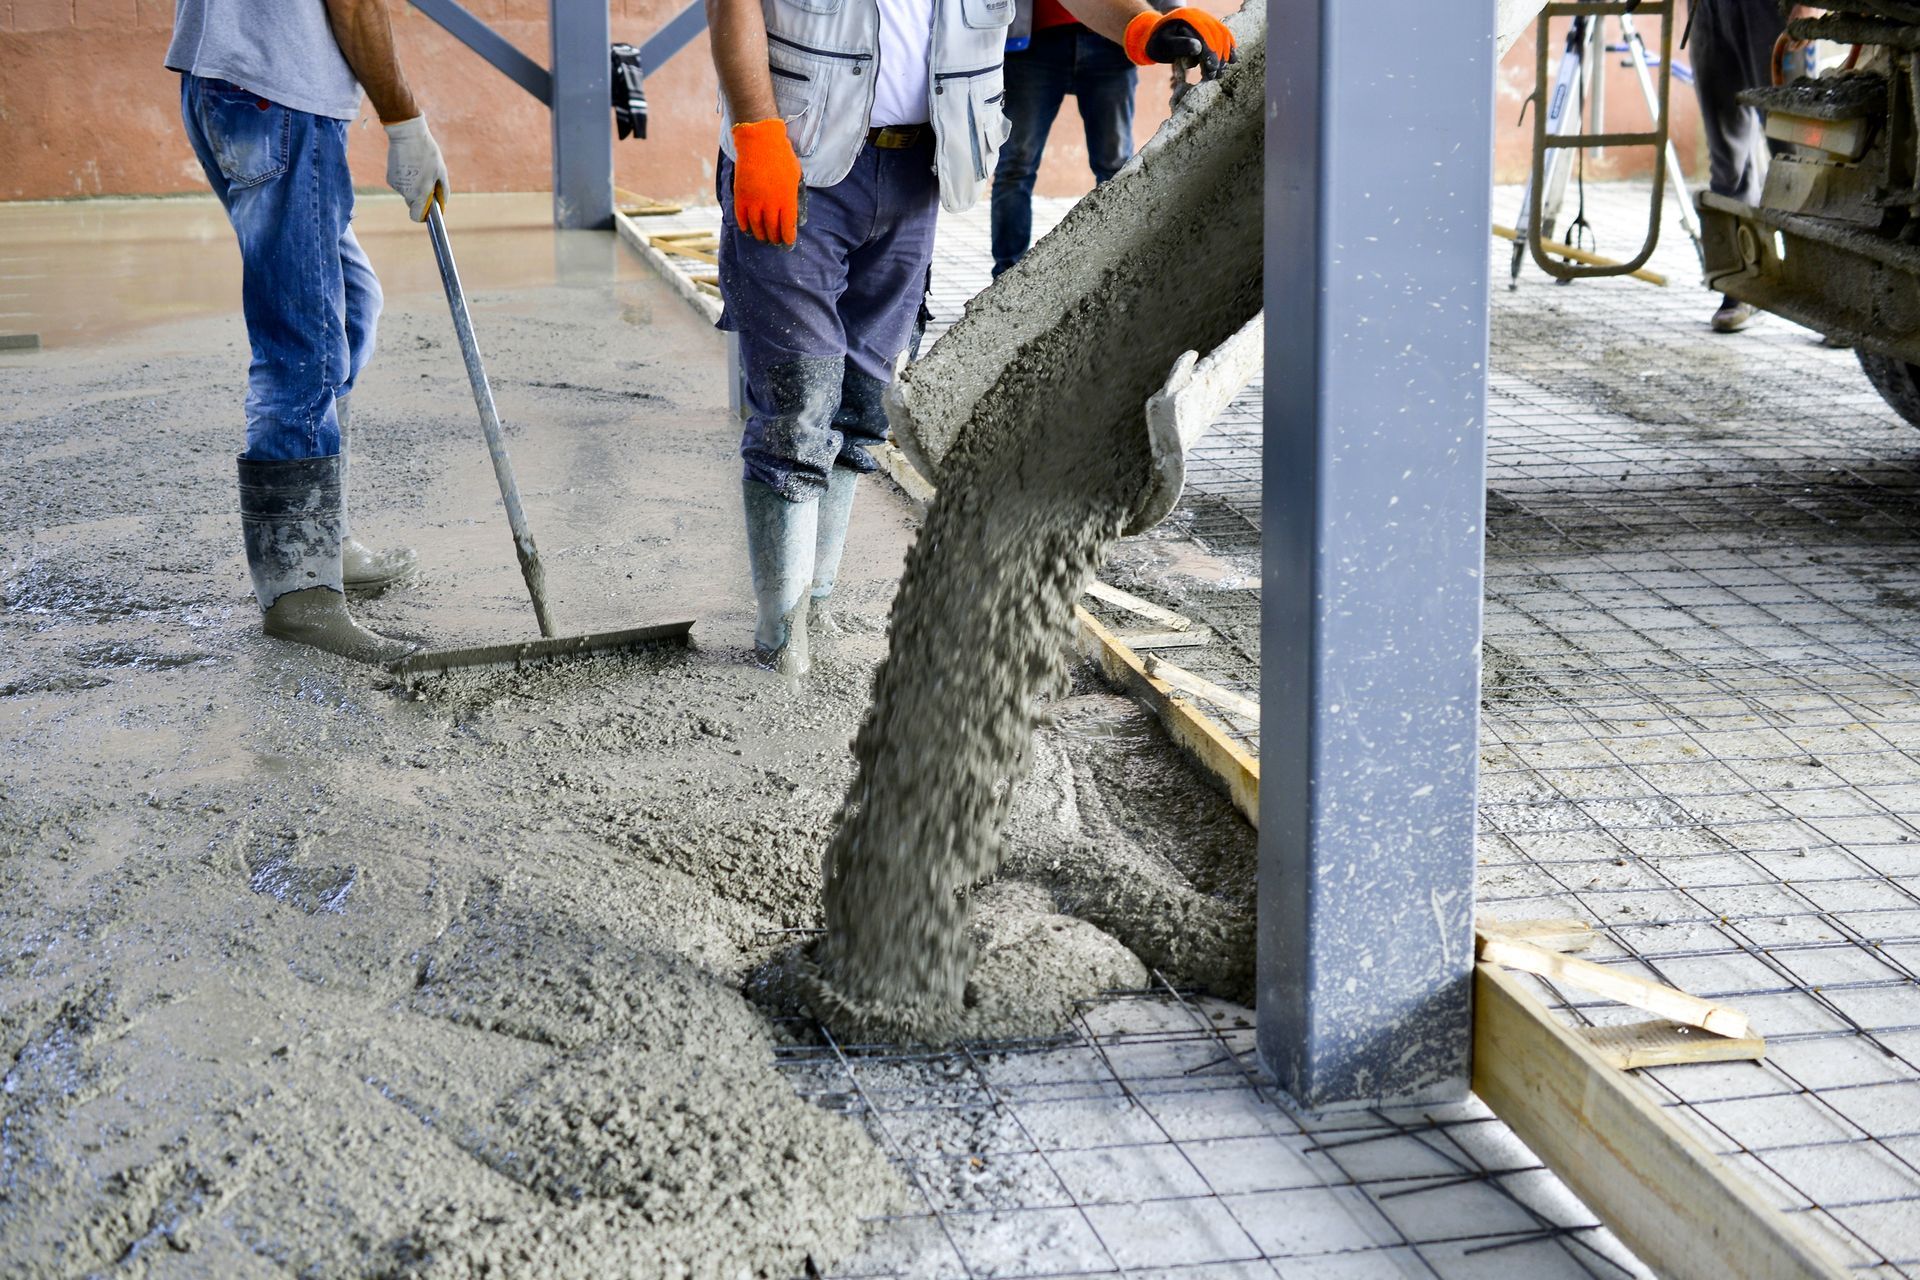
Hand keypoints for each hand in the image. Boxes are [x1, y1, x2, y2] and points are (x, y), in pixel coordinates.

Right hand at [383, 116, 448, 221]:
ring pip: (406, 192)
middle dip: (420, 197)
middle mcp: (406, 192)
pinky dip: (405, 178)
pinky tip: (409, 164)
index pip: (416, 216)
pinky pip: (400, 184)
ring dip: (412, 185)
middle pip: (413, 203)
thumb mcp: (441, 172)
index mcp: (420, 194)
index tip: (428, 208)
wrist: (406, 134)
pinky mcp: (389, 178)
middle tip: (427, 181)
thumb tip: (442, 205)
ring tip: (418, 168)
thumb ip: (443, 191)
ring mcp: (396, 185)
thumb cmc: (427, 153)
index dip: (423, 215)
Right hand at [731, 119, 803, 246]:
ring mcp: (754, 201)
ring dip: (760, 235)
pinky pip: (741, 218)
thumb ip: (793, 195)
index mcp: (787, 199)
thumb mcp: (795, 176)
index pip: (788, 227)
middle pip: (772, 230)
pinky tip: (748, 229)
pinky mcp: (740, 196)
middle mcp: (770, 204)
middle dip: (775, 239)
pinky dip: (745, 226)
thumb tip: (792, 210)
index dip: (788, 237)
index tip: (788, 242)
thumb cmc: (781, 156)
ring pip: (756, 227)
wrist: (759, 142)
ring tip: (763, 238)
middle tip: (775, 242)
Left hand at [1124, 7, 1236, 79]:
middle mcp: (1199, 15)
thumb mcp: (1165, 44)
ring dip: (1225, 54)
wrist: (1159, 33)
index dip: (1210, 52)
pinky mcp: (1210, 26)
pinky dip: (1229, 46)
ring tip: (1221, 71)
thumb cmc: (1159, 41)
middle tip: (1216, 75)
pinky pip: (1223, 34)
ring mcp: (1206, 19)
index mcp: (1187, 17)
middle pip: (1215, 35)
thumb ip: (1180, 45)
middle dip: (1218, 56)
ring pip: (1222, 35)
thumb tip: (1198, 48)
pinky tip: (1233, 59)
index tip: (1212, 68)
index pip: (1204, 34)